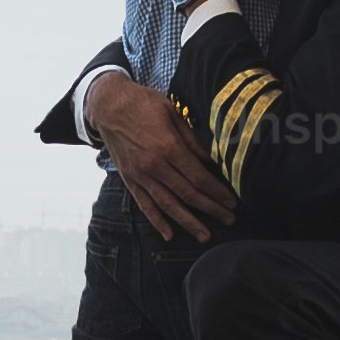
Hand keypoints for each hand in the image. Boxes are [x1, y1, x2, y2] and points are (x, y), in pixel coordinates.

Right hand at [86, 74, 234, 243]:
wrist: (107, 105)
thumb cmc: (143, 103)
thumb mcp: (173, 113)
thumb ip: (193, 139)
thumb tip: (214, 159)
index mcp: (168, 147)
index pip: (199, 177)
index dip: (217, 192)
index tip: (232, 201)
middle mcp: (154, 166)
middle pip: (188, 194)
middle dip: (211, 209)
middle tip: (229, 219)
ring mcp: (140, 175)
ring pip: (168, 205)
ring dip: (188, 222)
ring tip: (205, 236)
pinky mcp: (130, 179)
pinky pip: (145, 204)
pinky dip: (157, 221)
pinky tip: (169, 234)